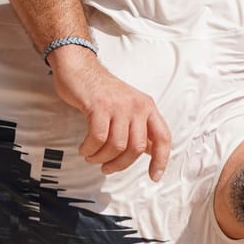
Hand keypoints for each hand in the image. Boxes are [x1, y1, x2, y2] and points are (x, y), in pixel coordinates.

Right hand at [48, 47, 171, 180]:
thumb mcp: (128, 107)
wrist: (80, 67)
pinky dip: (90, 149)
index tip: (154, 176)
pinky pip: (98, 138)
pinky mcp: (99, 106)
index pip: (163, 138)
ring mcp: (119, 105)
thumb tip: (151, 151)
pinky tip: (85, 148)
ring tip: (92, 157)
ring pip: (117, 146)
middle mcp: (137, 106)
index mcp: (147, 107)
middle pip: (136, 148)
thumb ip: (140, 127)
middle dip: (120, 164)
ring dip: (101, 157)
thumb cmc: (101, 90)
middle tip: (107, 167)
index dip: (161, 160)